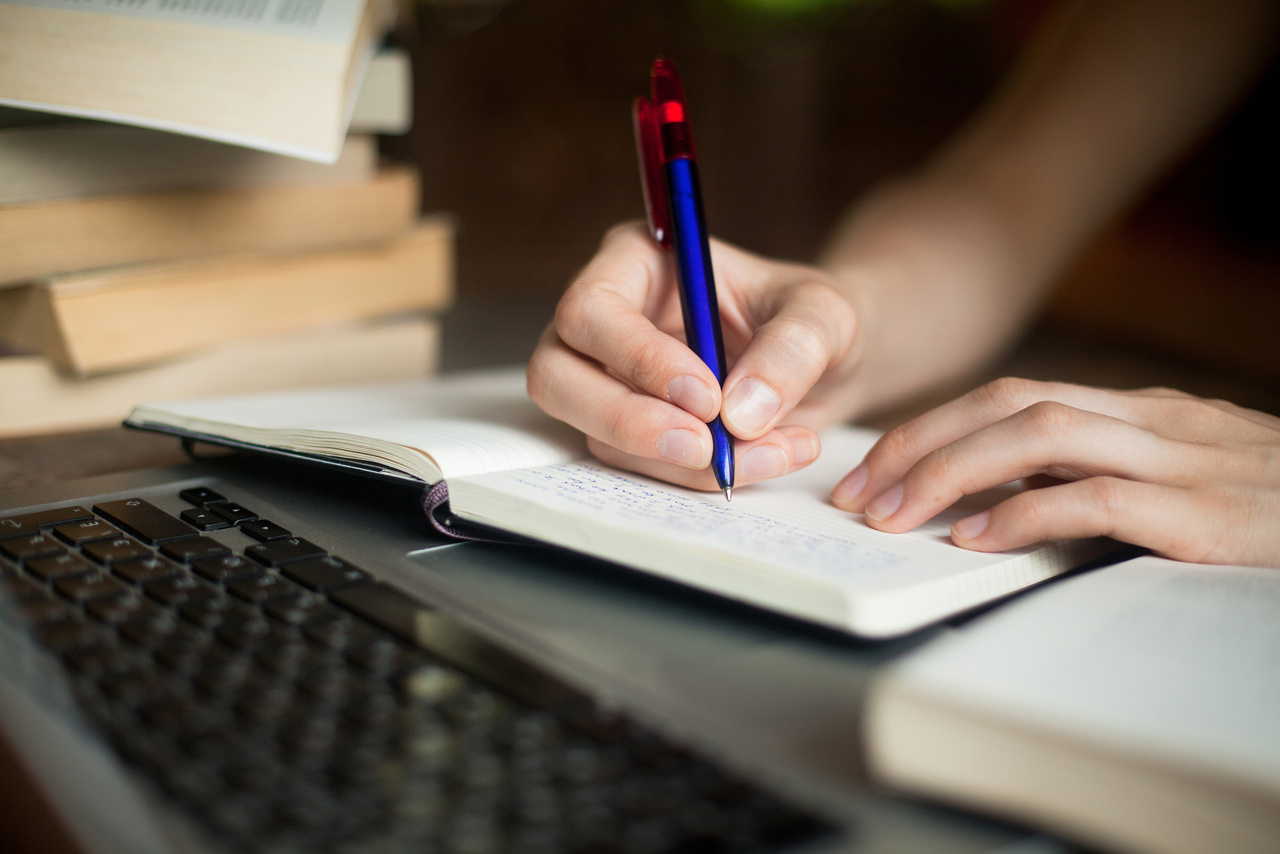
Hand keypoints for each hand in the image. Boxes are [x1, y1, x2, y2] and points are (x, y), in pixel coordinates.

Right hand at [527, 222, 858, 490]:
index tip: (707, 397)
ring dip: (683, 461)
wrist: (827, 366)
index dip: (637, 359)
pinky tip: (765, 459)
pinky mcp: (626, 433)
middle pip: (557, 378)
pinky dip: (699, 477)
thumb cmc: (811, 318)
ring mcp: (606, 382)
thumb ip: (792, 348)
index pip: (592, 311)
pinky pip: (638, 467)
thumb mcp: (824, 315)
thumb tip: (740, 412)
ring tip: (775, 451)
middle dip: (628, 422)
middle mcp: (605, 322)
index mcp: (635, 263)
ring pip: (598, 435)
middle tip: (705, 449)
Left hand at [831, 377, 1279, 566]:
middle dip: (922, 444)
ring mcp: (1186, 460)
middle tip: (861, 493)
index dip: (933, 429)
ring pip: (1043, 435)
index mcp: (1142, 413)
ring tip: (896, 514)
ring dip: (954, 472)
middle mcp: (1155, 421)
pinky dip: (1029, 516)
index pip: (1013, 398)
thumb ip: (1102, 483)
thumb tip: (999, 510)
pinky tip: (977, 541)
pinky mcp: (1211, 515)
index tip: (875, 469)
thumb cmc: (1269, 515)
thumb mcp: (1182, 483)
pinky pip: (1102, 501)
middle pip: (1011, 404)